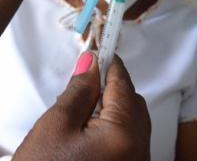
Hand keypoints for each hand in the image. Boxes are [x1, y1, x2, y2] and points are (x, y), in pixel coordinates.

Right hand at [14, 53, 150, 160]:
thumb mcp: (56, 123)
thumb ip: (79, 90)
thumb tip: (93, 61)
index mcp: (124, 135)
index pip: (123, 85)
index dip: (110, 63)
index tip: (99, 45)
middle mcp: (140, 152)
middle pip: (134, 104)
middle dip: (112, 87)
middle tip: (83, 78)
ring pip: (133, 124)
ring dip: (112, 108)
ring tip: (80, 106)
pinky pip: (128, 142)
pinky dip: (113, 128)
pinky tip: (87, 130)